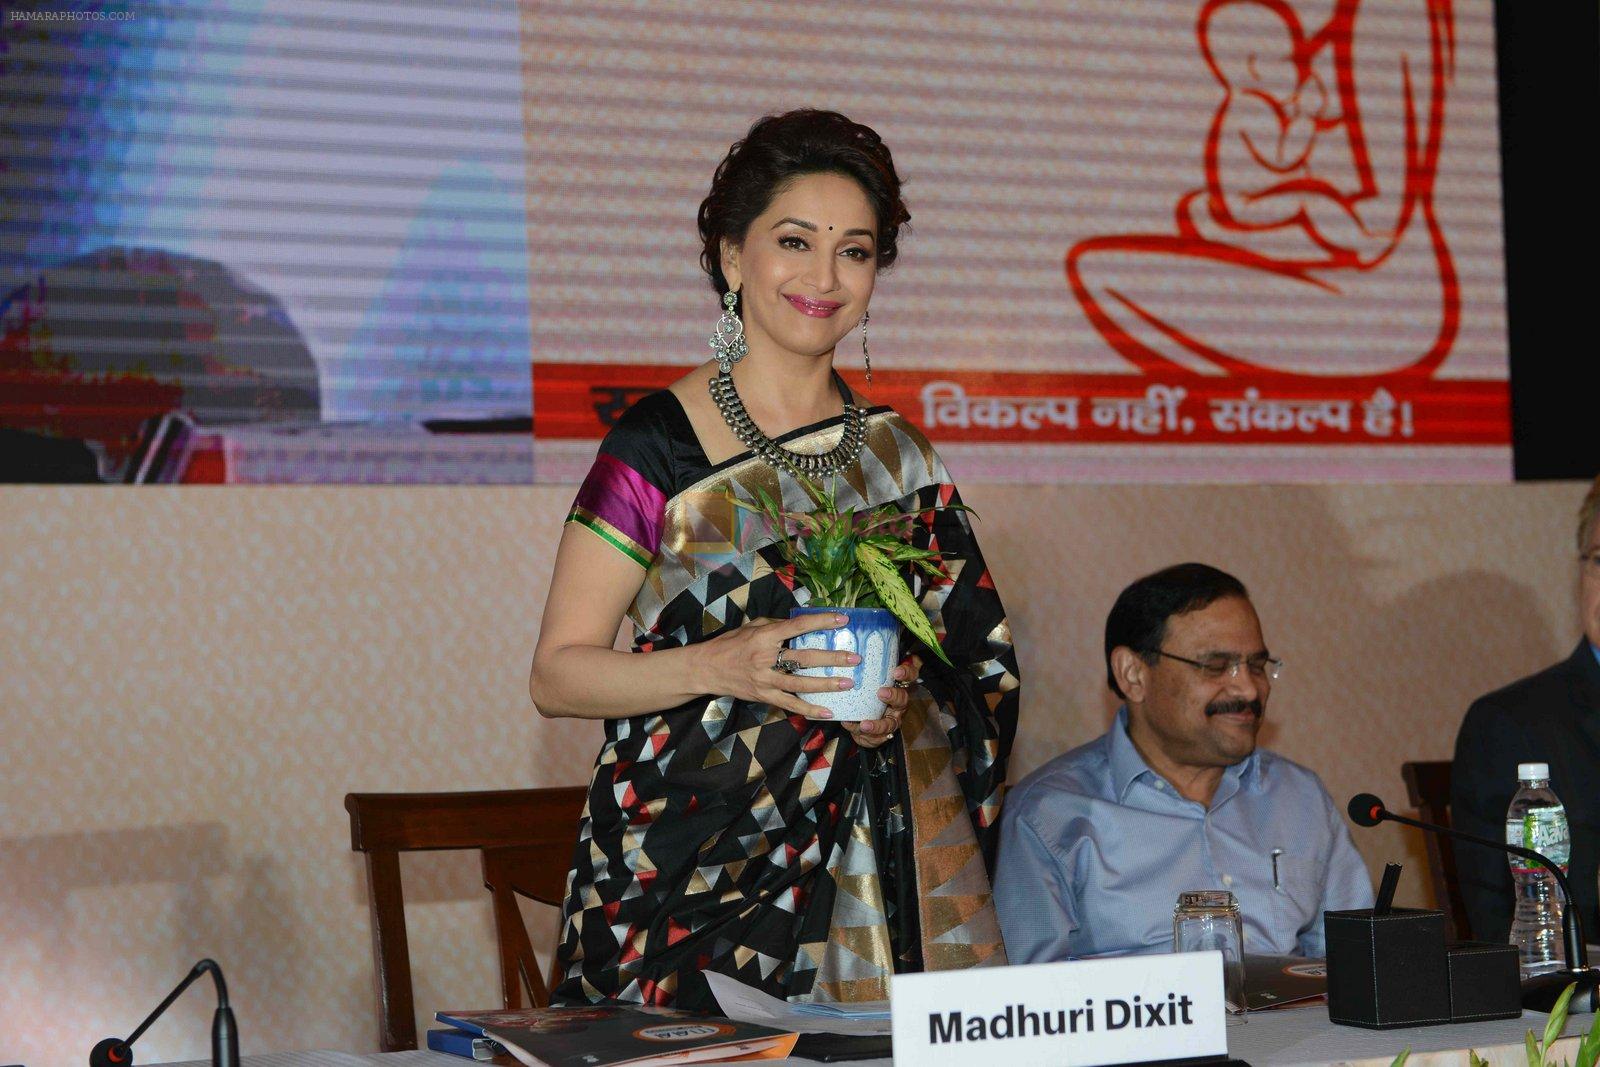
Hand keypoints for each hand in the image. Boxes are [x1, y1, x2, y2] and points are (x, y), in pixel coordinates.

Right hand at [697, 613, 859, 719]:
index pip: (798, 626)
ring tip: (848, 683)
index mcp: (764, 637)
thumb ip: (777, 624)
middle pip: (803, 658)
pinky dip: (809, 710)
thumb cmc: (731, 644)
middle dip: (831, 659)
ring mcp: (765, 680)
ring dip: (826, 684)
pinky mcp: (764, 696)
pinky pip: (790, 705)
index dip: (821, 622)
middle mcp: (766, 658)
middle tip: (854, 658)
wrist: (707, 669)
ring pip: (800, 684)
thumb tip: (802, 623)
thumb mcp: (752, 627)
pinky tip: (828, 712)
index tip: (843, 619)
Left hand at [843, 662, 914, 748]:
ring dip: (877, 725)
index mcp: (898, 686)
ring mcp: (891, 721)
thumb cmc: (868, 692)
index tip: (896, 671)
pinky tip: (849, 726)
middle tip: (881, 693)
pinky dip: (861, 734)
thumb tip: (856, 645)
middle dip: (893, 696)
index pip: (910, 676)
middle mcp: (898, 704)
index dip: (906, 673)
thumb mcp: (869, 677)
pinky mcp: (880, 735)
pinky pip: (874, 738)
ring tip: (864, 724)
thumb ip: (868, 664)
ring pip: (889, 725)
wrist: (862, 718)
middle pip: (902, 700)